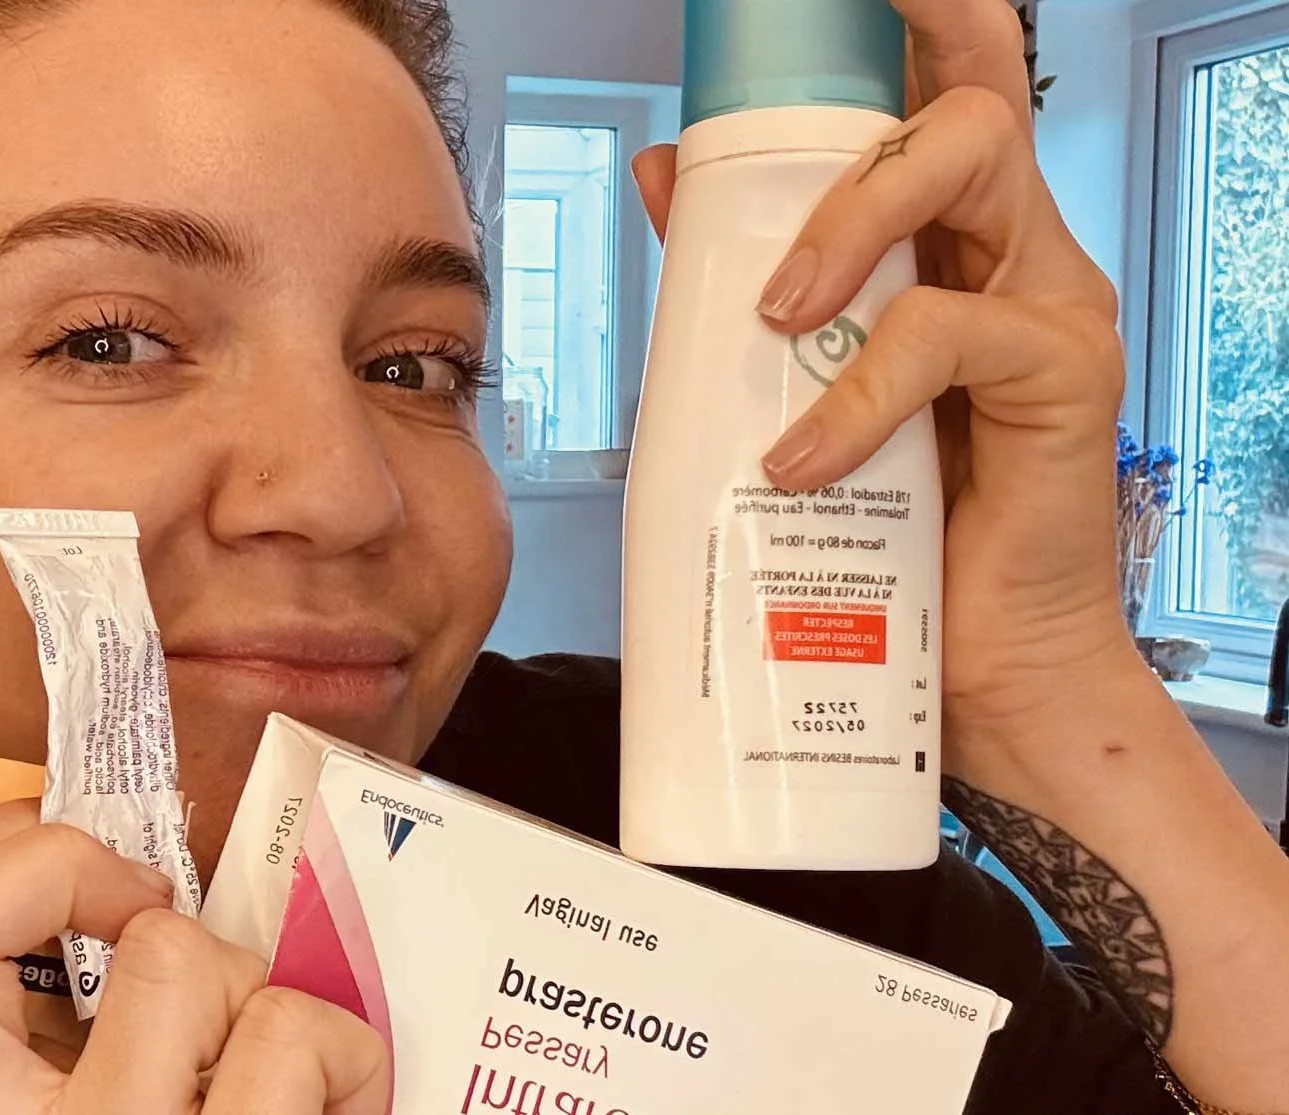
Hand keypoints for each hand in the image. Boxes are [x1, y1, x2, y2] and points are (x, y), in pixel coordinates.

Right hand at [0, 801, 389, 1114]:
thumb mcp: (87, 1106)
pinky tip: (341, 1113)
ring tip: (275, 1072)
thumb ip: (67, 1040)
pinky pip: (295, 1035)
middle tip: (176, 946)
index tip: (82, 875)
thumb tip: (127, 906)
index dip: (0, 860)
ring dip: (261, 996)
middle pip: (95, 941)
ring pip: (199, 964)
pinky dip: (346, 1058)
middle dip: (155, 917)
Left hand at [631, 0, 1137, 747]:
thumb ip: (749, 281)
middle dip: (854, 132)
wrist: (980, 675)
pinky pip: (946, 334)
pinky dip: (855, 390)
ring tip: (773, 318)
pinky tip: (802, 455)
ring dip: (846, 227)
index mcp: (955, 249)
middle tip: (759, 208)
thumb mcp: (800, 390)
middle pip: (963, 110)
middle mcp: (1016, 257)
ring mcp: (1050, 309)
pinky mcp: (1066, 377)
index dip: (925, 23)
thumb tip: (664, 176)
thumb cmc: (897, 538)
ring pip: (967, 171)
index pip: (946, 101)